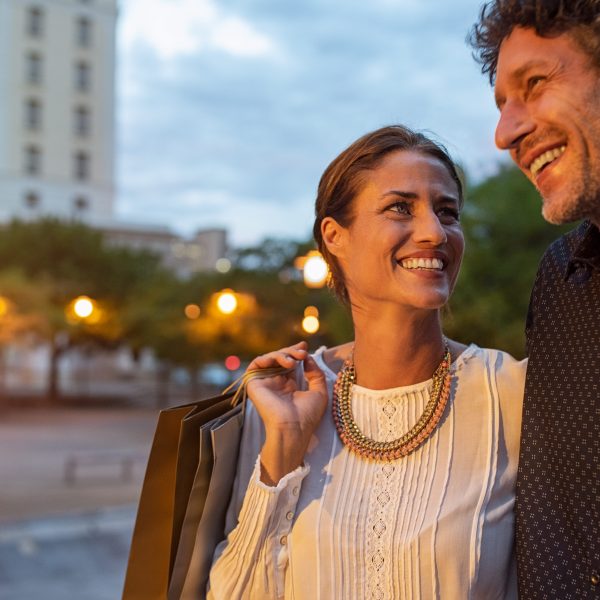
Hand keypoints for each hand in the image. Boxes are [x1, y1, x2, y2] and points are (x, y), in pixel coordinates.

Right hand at [246, 341, 327, 484]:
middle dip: (291, 351)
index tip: (305, 347)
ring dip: (281, 354)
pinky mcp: (255, 384)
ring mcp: (265, 383)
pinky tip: (279, 360)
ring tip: (293, 361)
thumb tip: (308, 358)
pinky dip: (265, 358)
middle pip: (279, 358)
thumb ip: (316, 373)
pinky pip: (255, 365)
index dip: (295, 352)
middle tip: (302, 353)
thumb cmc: (307, 416)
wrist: (293, 429)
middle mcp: (276, 383)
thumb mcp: (319, 392)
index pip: (289, 363)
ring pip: (269, 359)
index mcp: (289, 386)